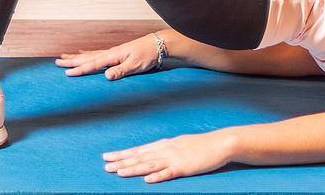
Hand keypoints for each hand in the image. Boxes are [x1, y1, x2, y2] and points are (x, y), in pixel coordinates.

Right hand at [56, 34, 163, 79]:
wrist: (159, 44)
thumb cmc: (148, 55)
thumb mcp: (136, 65)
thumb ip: (121, 71)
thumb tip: (105, 76)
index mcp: (112, 56)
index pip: (92, 64)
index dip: (79, 70)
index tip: (66, 73)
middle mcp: (110, 53)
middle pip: (86, 57)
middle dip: (72, 61)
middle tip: (57, 62)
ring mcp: (112, 53)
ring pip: (90, 55)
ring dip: (77, 57)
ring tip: (65, 56)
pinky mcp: (116, 53)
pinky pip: (97, 54)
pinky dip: (88, 54)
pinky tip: (84, 52)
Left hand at [103, 131, 232, 182]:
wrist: (220, 143)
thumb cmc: (200, 145)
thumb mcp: (179, 144)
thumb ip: (166, 150)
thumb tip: (153, 154)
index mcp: (164, 145)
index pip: (138, 150)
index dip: (122, 154)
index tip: (107, 156)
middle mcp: (166, 150)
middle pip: (140, 157)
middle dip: (121, 162)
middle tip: (105, 166)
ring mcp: (174, 158)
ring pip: (149, 165)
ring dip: (133, 169)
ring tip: (119, 172)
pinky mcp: (184, 167)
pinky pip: (169, 173)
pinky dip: (157, 177)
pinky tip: (147, 180)